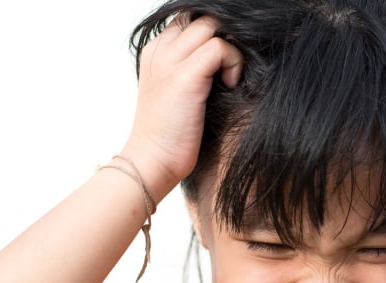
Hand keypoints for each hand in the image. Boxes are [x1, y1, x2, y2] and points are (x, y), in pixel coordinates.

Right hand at [122, 16, 243, 201]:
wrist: (152, 162)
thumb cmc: (171, 135)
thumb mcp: (178, 93)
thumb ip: (194, 69)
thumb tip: (225, 60)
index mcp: (155, 52)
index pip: (188, 19)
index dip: (212, 34)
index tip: (224, 61)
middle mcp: (159, 50)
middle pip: (201, 17)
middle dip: (224, 36)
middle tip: (230, 67)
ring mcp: (170, 61)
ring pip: (211, 25)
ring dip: (230, 48)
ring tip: (229, 77)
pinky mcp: (184, 76)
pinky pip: (220, 46)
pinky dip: (233, 62)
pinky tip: (230, 83)